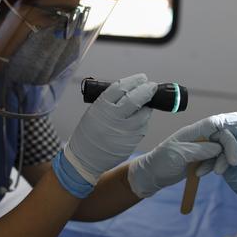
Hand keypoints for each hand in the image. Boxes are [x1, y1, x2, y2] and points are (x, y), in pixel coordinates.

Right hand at [54, 74, 156, 197]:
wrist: (85, 158)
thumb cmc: (89, 132)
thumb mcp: (94, 111)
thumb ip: (111, 101)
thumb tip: (132, 89)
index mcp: (102, 107)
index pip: (121, 87)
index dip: (134, 80)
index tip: (142, 78)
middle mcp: (114, 118)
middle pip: (136, 98)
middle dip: (147, 89)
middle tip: (151, 85)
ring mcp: (125, 130)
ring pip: (144, 113)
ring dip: (147, 106)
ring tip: (144, 103)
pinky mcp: (132, 141)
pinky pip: (143, 126)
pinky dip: (143, 120)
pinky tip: (138, 119)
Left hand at [127, 112, 236, 197]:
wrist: (152, 175)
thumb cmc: (162, 161)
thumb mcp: (179, 154)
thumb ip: (199, 149)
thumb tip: (218, 147)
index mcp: (193, 131)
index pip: (215, 122)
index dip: (230, 121)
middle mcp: (199, 137)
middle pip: (223, 137)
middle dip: (229, 149)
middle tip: (232, 163)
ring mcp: (201, 148)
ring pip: (222, 151)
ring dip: (220, 161)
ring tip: (208, 173)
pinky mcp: (201, 159)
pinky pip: (216, 160)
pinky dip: (213, 167)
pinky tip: (201, 174)